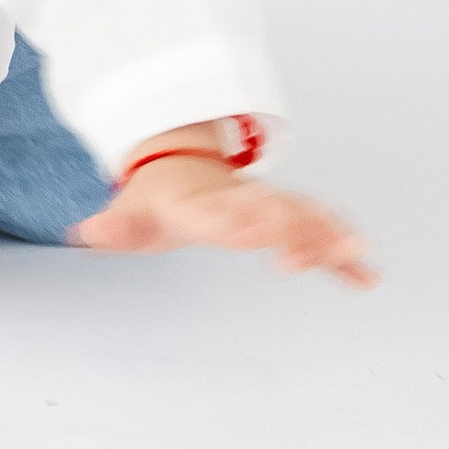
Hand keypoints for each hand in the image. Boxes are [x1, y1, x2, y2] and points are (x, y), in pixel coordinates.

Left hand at [76, 151, 375, 286]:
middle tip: (308, 255)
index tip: (246, 235)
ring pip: (302, 217)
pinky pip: (317, 233)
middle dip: (290, 227)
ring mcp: (265, 207)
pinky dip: (340, 254)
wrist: (179, 170)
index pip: (219, 212)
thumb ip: (113, 228)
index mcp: (201, 204)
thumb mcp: (129, 214)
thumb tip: (81, 233)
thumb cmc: (155, 201)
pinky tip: (367, 278)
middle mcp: (240, 201)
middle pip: (270, 210)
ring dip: (327, 236)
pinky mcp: (281, 221)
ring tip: (357, 256)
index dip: (232, 221)